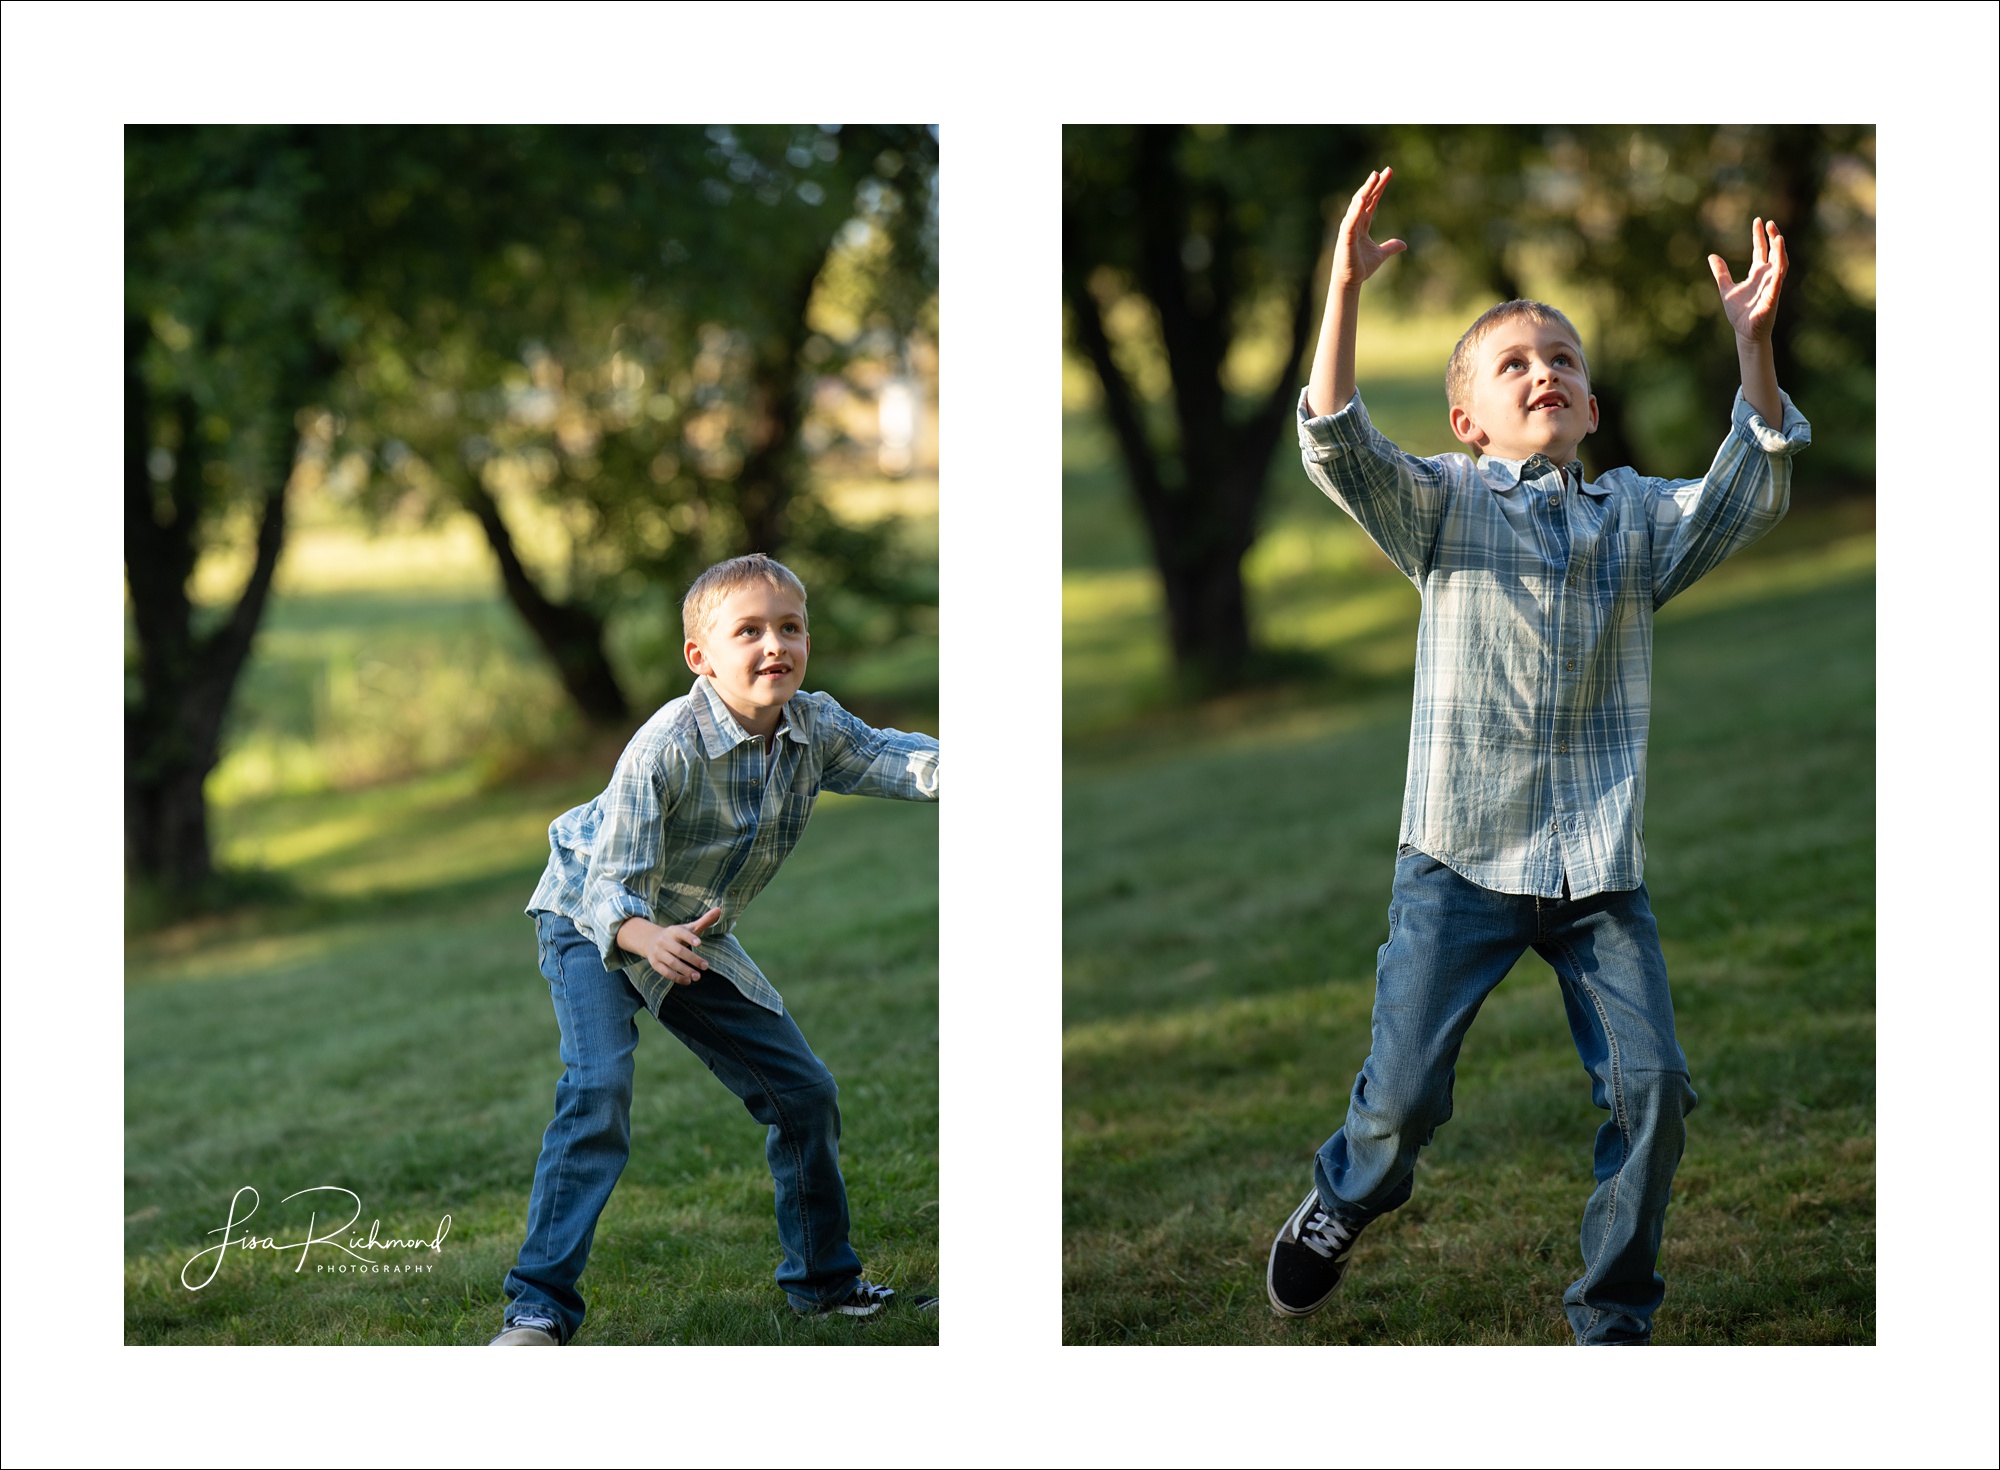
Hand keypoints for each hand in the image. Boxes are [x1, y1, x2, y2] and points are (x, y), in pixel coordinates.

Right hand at [621, 907, 721, 984]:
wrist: (649, 940)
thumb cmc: (675, 935)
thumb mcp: (688, 928)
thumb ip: (704, 921)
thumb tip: (719, 910)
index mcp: (673, 931)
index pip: (681, 933)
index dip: (689, 938)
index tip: (700, 943)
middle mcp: (664, 941)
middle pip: (678, 950)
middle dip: (692, 959)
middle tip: (706, 966)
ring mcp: (658, 953)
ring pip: (671, 962)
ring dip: (685, 970)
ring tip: (698, 977)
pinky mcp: (655, 964)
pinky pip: (665, 972)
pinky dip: (676, 977)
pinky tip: (688, 981)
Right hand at [1331, 168, 1407, 291]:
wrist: (1350, 282)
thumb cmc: (1361, 267)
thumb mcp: (1381, 254)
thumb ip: (1391, 247)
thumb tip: (1404, 244)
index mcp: (1362, 224)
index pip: (1372, 201)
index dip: (1379, 188)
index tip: (1388, 174)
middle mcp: (1354, 222)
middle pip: (1365, 198)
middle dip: (1375, 184)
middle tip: (1386, 170)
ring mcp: (1348, 228)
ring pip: (1357, 204)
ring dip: (1365, 190)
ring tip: (1374, 176)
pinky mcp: (1345, 236)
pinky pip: (1351, 220)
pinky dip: (1356, 209)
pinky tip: (1363, 198)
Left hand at [1708, 218, 1787, 344]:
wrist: (1744, 332)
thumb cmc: (1739, 312)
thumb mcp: (1726, 288)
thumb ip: (1721, 272)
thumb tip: (1712, 256)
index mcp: (1757, 274)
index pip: (1761, 250)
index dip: (1759, 236)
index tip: (1758, 220)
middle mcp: (1767, 277)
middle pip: (1773, 253)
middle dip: (1772, 238)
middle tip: (1770, 223)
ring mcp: (1772, 287)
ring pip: (1780, 265)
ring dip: (1780, 252)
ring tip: (1779, 237)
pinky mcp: (1772, 299)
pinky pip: (1777, 285)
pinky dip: (1778, 274)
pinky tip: (1777, 265)